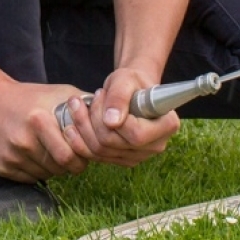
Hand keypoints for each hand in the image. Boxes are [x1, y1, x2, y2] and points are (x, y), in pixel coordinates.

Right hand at [0, 81, 95, 182]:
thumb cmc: (28, 96)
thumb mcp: (57, 92)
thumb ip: (84, 105)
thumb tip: (110, 118)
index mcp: (39, 120)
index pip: (70, 156)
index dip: (80, 156)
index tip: (81, 151)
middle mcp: (23, 140)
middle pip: (59, 168)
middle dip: (68, 164)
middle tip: (68, 154)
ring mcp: (10, 155)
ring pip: (44, 175)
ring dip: (52, 167)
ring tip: (48, 149)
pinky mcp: (0, 166)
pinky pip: (28, 178)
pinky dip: (35, 170)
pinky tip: (33, 154)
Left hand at [58, 67, 178, 169]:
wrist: (130, 89)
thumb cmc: (132, 81)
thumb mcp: (125, 79)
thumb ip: (120, 97)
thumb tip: (112, 121)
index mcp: (166, 125)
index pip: (137, 135)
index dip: (115, 119)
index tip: (102, 95)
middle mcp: (156, 145)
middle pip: (114, 144)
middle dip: (93, 119)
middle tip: (90, 96)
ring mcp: (138, 156)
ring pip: (101, 151)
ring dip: (82, 127)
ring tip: (78, 105)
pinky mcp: (121, 159)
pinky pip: (95, 157)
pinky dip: (79, 141)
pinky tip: (72, 125)